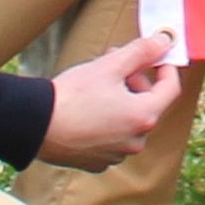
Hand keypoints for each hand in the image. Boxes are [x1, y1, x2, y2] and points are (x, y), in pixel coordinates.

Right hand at [37, 28, 184, 170]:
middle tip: (115, 63)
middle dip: (136, 81)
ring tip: (98, 85)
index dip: (165, 68)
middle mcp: (134, 141)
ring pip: (129, 121)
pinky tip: (87, 109)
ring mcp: (116, 155)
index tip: (155, 55)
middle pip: (148, 105)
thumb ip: (141, 51)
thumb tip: (165, 41)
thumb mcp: (109, 66)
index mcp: (143, 117)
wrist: (34, 126)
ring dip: (121, 101)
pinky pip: (112, 137)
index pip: (171, 89)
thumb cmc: (72, 96)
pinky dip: (107, 121)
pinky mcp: (97, 163)